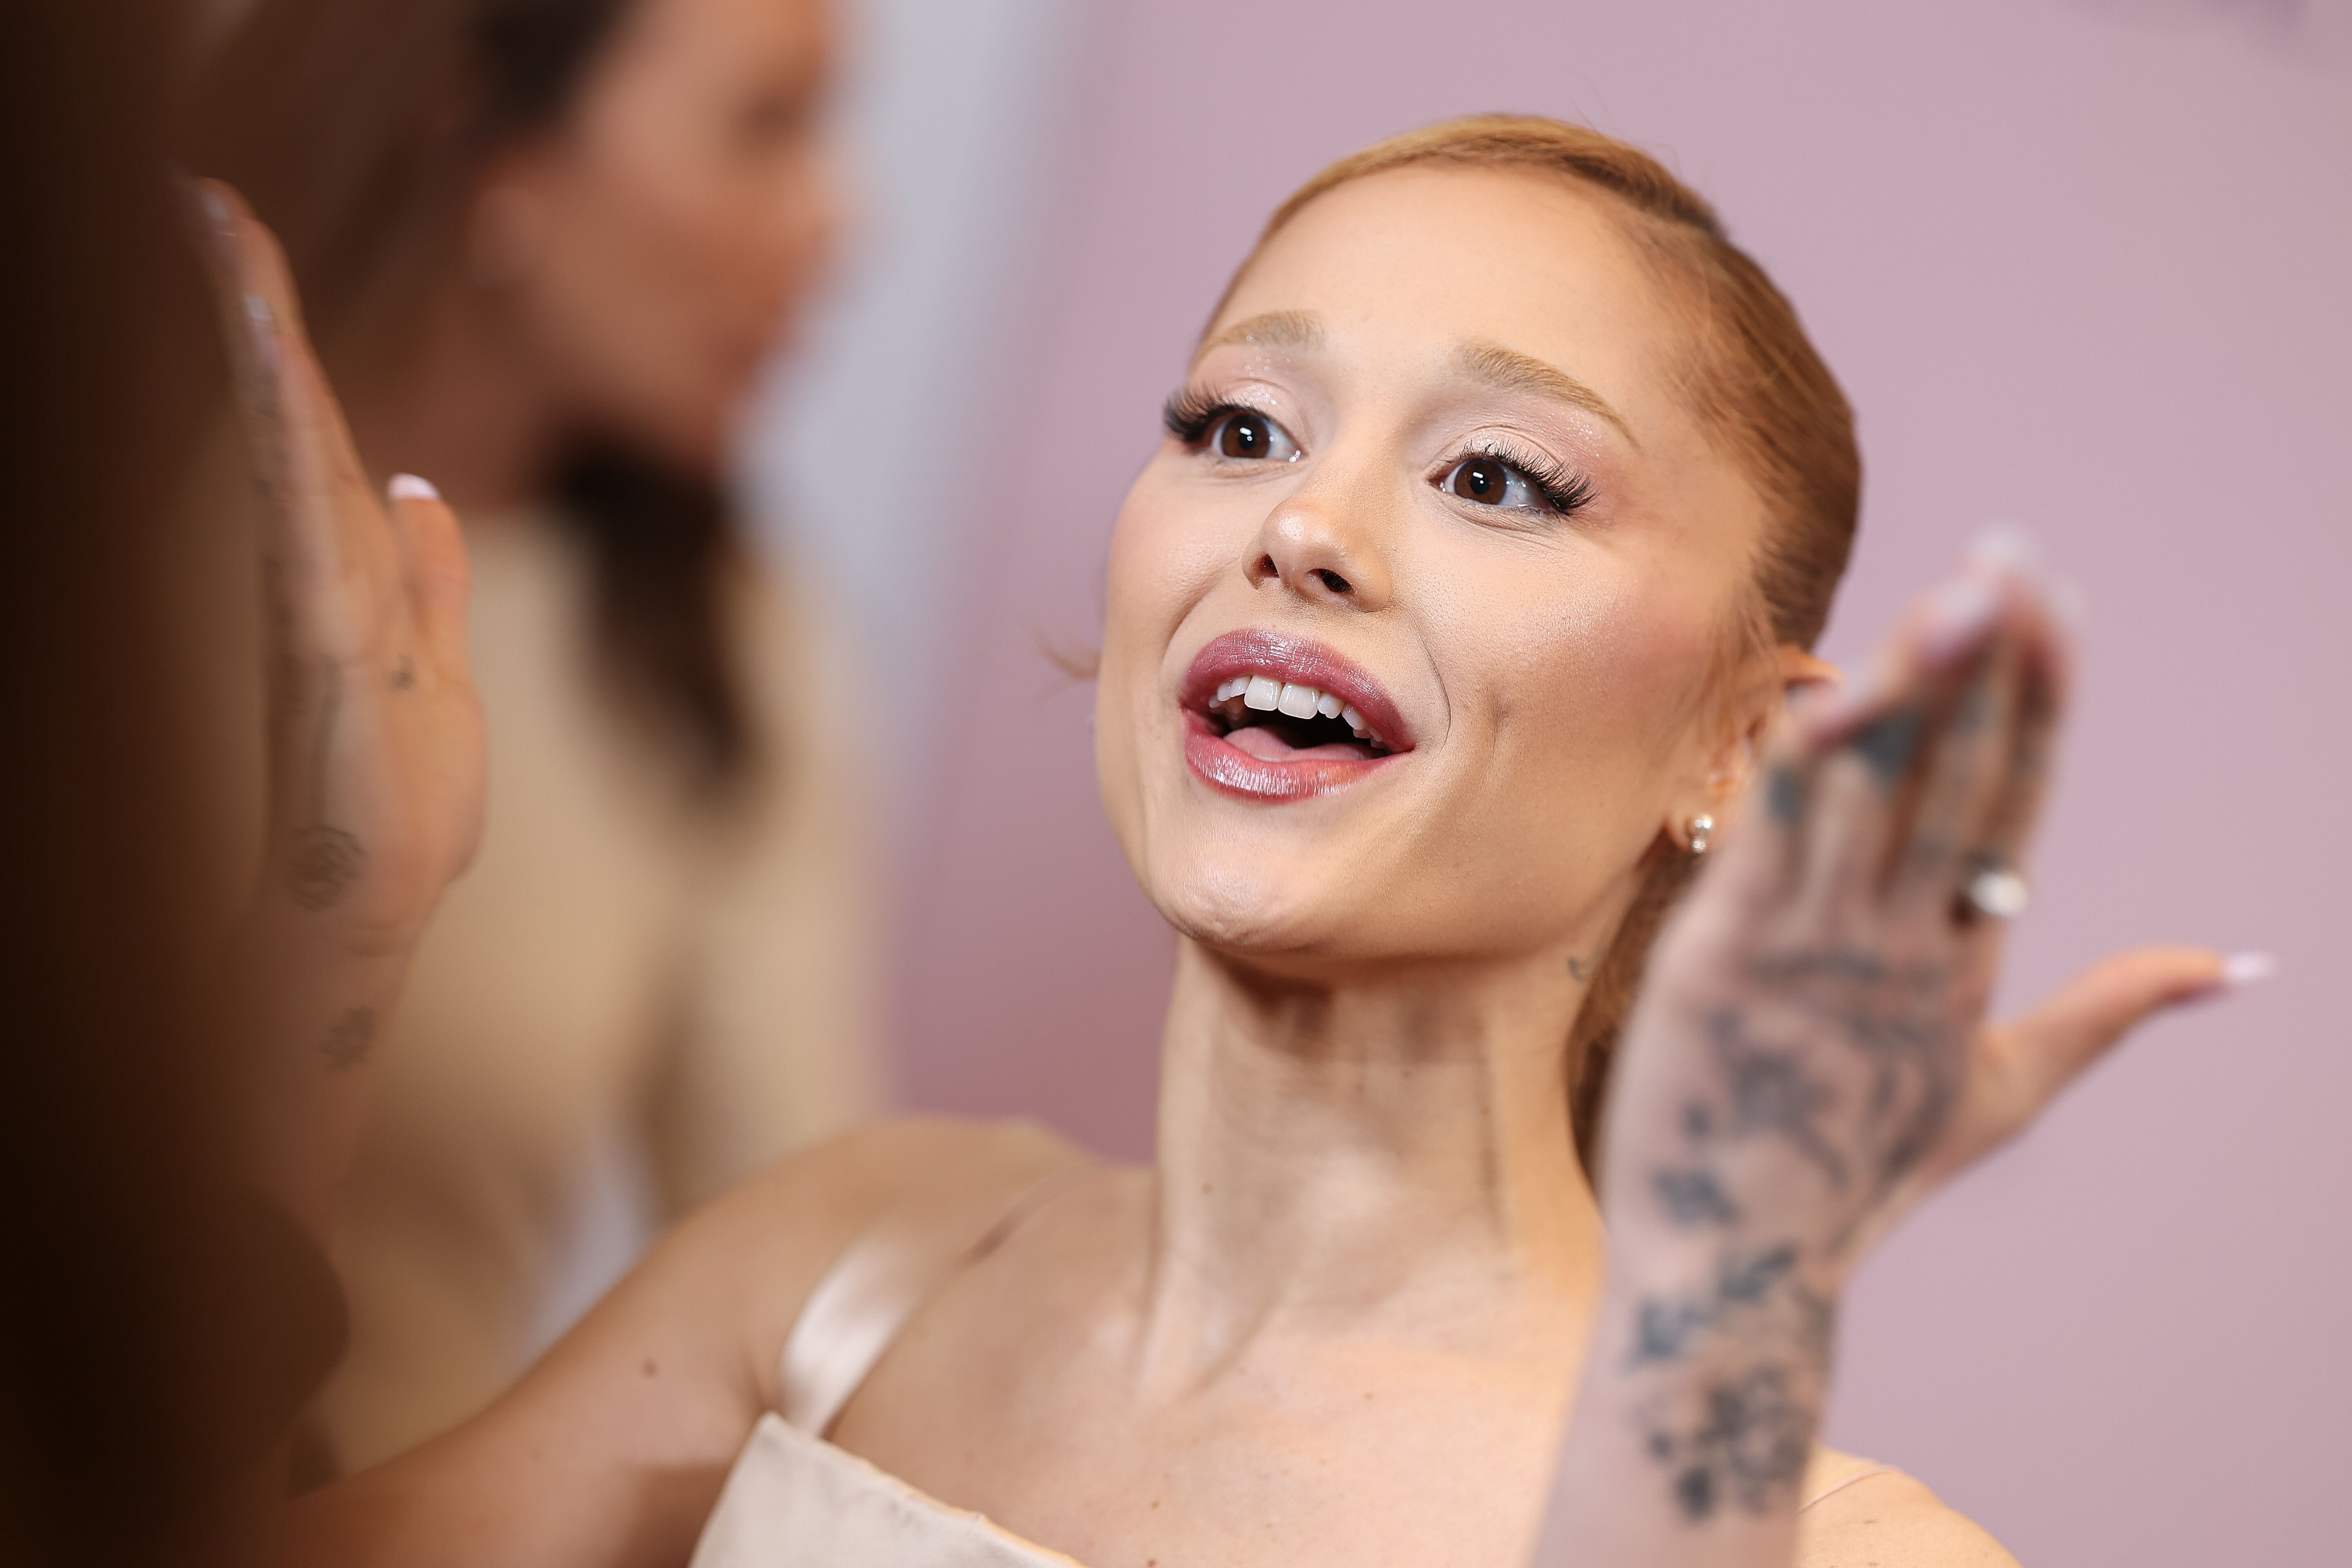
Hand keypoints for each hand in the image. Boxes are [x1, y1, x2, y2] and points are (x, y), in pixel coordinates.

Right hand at [194, 180, 484, 961]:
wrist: (377, 899)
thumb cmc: (401, 799)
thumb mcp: (441, 665)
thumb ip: (429, 581)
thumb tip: (420, 494)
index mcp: (347, 572)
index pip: (323, 433)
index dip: (288, 341)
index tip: (247, 245)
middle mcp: (314, 571)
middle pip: (288, 413)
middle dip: (249, 303)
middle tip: (202, 195)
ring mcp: (310, 603)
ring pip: (287, 444)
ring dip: (259, 339)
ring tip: (222, 235)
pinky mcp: (323, 642)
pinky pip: (306, 519)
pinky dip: (295, 441)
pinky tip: (278, 365)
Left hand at [1603, 541, 2245, 1280]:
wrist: (1739, 1266)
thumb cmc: (1856, 1177)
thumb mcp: (1997, 1097)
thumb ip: (2108, 1019)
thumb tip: (2238, 967)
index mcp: (1965, 968)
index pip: (2016, 805)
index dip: (2035, 701)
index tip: (2053, 608)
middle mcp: (1902, 949)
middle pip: (1957, 781)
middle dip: (1985, 666)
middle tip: (2011, 555)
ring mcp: (1813, 951)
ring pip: (1871, 795)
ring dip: (1910, 688)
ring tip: (1947, 591)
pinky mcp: (1720, 958)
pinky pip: (1764, 840)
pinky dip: (1796, 765)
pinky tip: (1820, 689)